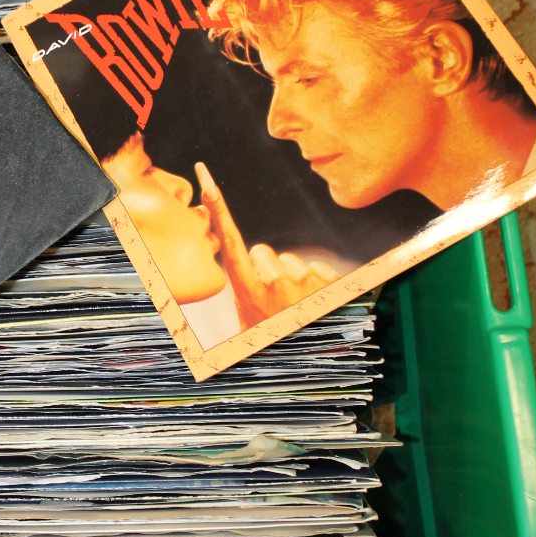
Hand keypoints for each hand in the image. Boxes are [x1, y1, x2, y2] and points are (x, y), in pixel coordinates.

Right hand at [194, 161, 337, 328]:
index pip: (229, 239)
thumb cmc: (275, 343)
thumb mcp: (247, 327)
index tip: (206, 177)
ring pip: (291, 261)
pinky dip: (315, 283)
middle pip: (262, 252)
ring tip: (294, 305)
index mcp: (249, 292)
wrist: (315, 358)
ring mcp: (305, 281)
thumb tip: (237, 277)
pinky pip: (316, 268)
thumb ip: (241, 296)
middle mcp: (275, 282)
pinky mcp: (329, 282)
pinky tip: (312, 304)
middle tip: (272, 298)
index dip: (217, 207)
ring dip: (291, 278)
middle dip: (265, 269)